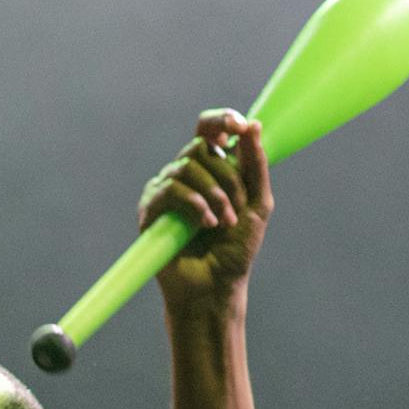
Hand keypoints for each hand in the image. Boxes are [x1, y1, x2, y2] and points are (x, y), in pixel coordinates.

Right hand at [144, 109, 272, 310]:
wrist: (215, 288)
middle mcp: (186, 174)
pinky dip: (193, 204)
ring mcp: (166, 190)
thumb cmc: (235, 250)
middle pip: (201, 147)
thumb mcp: (257, 205)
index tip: (239, 126)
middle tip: (237, 209)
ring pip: (186, 166)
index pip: (209, 130)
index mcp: (211, 169)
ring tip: (223, 223)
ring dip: (213, 194)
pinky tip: (205, 224)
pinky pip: (170, 189)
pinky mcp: (151, 209)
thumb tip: (253, 126)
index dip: (222, 120)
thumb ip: (256, 166)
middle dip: (226, 177)